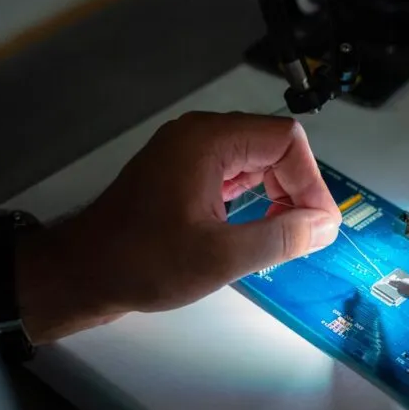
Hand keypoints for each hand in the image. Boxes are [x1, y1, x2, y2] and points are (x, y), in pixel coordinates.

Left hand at [18, 112, 340, 340]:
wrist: (83, 273)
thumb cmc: (143, 261)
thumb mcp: (221, 256)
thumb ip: (281, 237)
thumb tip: (325, 225)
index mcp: (208, 140)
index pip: (285, 140)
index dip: (310, 182)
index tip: (317, 226)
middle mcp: (198, 136)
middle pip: (272, 146)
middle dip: (296, 188)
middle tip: (305, 235)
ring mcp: (187, 154)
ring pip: (254, 162)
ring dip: (277, 195)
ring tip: (284, 237)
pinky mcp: (181, 175)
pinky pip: (232, 175)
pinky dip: (253, 200)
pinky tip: (258, 230)